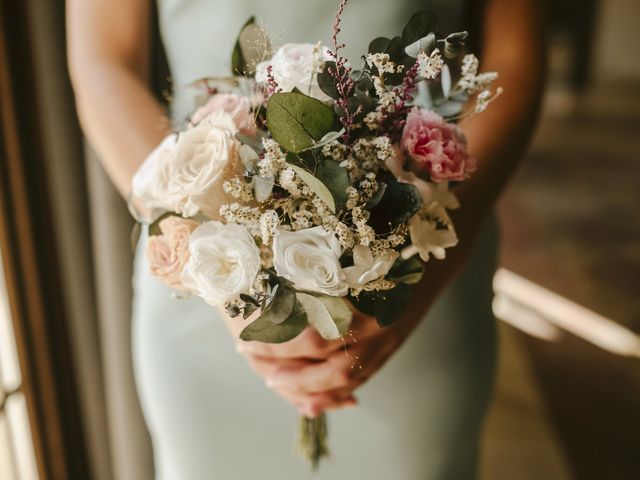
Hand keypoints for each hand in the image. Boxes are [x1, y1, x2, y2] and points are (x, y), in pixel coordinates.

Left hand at [226, 237, 470, 416]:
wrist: (429, 260)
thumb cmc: (384, 248)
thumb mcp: (344, 257)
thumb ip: (312, 274)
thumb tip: (267, 286)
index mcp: (352, 299)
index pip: (303, 332)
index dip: (272, 341)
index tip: (245, 339)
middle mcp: (367, 326)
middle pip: (316, 358)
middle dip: (281, 365)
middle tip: (253, 362)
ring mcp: (380, 343)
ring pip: (337, 378)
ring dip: (302, 386)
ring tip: (275, 381)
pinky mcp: (388, 351)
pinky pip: (358, 381)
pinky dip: (332, 393)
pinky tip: (311, 396)